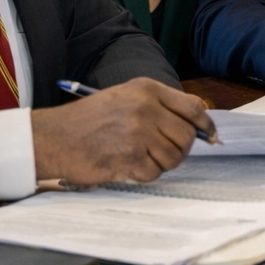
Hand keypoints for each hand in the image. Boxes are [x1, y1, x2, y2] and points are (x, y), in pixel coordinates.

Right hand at [32, 78, 213, 185]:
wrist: (53, 137)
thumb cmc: (89, 119)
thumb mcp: (125, 97)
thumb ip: (159, 105)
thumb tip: (197, 125)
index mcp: (146, 89)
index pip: (192, 107)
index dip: (206, 124)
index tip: (211, 136)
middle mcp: (145, 108)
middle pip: (186, 136)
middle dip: (181, 149)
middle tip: (165, 153)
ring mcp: (137, 133)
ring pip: (173, 157)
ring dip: (161, 163)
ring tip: (141, 158)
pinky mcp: (128, 157)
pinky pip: (154, 173)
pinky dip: (144, 174)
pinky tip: (128, 166)